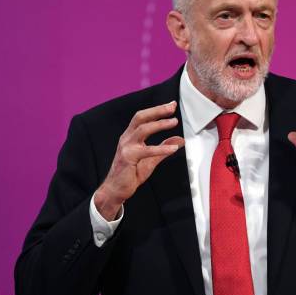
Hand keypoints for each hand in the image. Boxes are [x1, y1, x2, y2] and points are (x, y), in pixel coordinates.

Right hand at [95, 101, 183, 219]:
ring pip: (142, 129)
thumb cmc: (131, 174)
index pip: (143, 117)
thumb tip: (180, 140)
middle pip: (141, 118)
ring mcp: (126, 147)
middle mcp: (127, 138)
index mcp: (130, 136)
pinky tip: (173, 149)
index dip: (157, 110)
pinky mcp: (128, 158)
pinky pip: (146, 151)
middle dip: (157, 111)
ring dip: (159, 124)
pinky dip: (161, 148)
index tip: (171, 105)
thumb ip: (164, 148)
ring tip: (174, 122)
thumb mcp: (151, 159)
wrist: (116, 190)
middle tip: (172, 107)